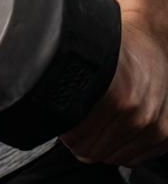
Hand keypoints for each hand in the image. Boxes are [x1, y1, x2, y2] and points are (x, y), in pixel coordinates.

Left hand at [60, 13, 167, 165]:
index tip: (60, 118)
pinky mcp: (165, 136)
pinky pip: (134, 159)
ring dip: (100, 144)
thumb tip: (42, 101)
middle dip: (79, 138)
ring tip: (94, 121)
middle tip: (74, 119)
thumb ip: (65, 80)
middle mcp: (138, 116)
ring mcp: (154, 128)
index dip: (64, 130)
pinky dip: (120, 148)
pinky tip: (112, 128)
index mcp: (115, 96)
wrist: (151, 39)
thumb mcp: (83, 56)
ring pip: (112, 158)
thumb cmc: (116, 45)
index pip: (78, 140)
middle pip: (93, 152)